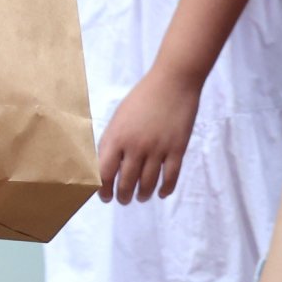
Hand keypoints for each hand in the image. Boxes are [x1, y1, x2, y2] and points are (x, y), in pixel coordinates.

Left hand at [97, 67, 200, 204]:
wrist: (173, 81)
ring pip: (148, 184)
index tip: (105, 196)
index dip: (103, 190)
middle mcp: (136, 146)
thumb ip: (112, 142)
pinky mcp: (177, 148)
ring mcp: (158, 148)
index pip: (104, 174)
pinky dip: (165, 189)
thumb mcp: (119, 117)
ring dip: (143, 195)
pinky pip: (170, 177)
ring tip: (141, 197)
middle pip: (127, 183)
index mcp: (117, 137)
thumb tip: (107, 167)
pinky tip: (162, 192)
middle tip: (124, 199)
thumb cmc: (142, 97)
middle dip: (123, 196)